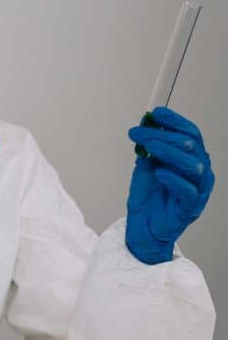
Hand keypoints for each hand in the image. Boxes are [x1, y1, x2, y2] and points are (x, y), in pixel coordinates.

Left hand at [126, 107, 214, 263]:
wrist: (142, 226)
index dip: (175, 121)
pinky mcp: (191, 207)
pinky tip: (160, 172)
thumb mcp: (146, 165)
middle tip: (139, 132)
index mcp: (191, 159)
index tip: (156, 113)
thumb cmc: (148, 196)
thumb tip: (146, 122)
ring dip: (169, 152)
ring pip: (193, 165)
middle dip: (163, 135)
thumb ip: (149, 146)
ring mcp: (198, 189)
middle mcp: (199, 171)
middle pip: (190, 145)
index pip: (190, 134)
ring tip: (149, 146)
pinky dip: (174, 179)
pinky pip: (188, 191)